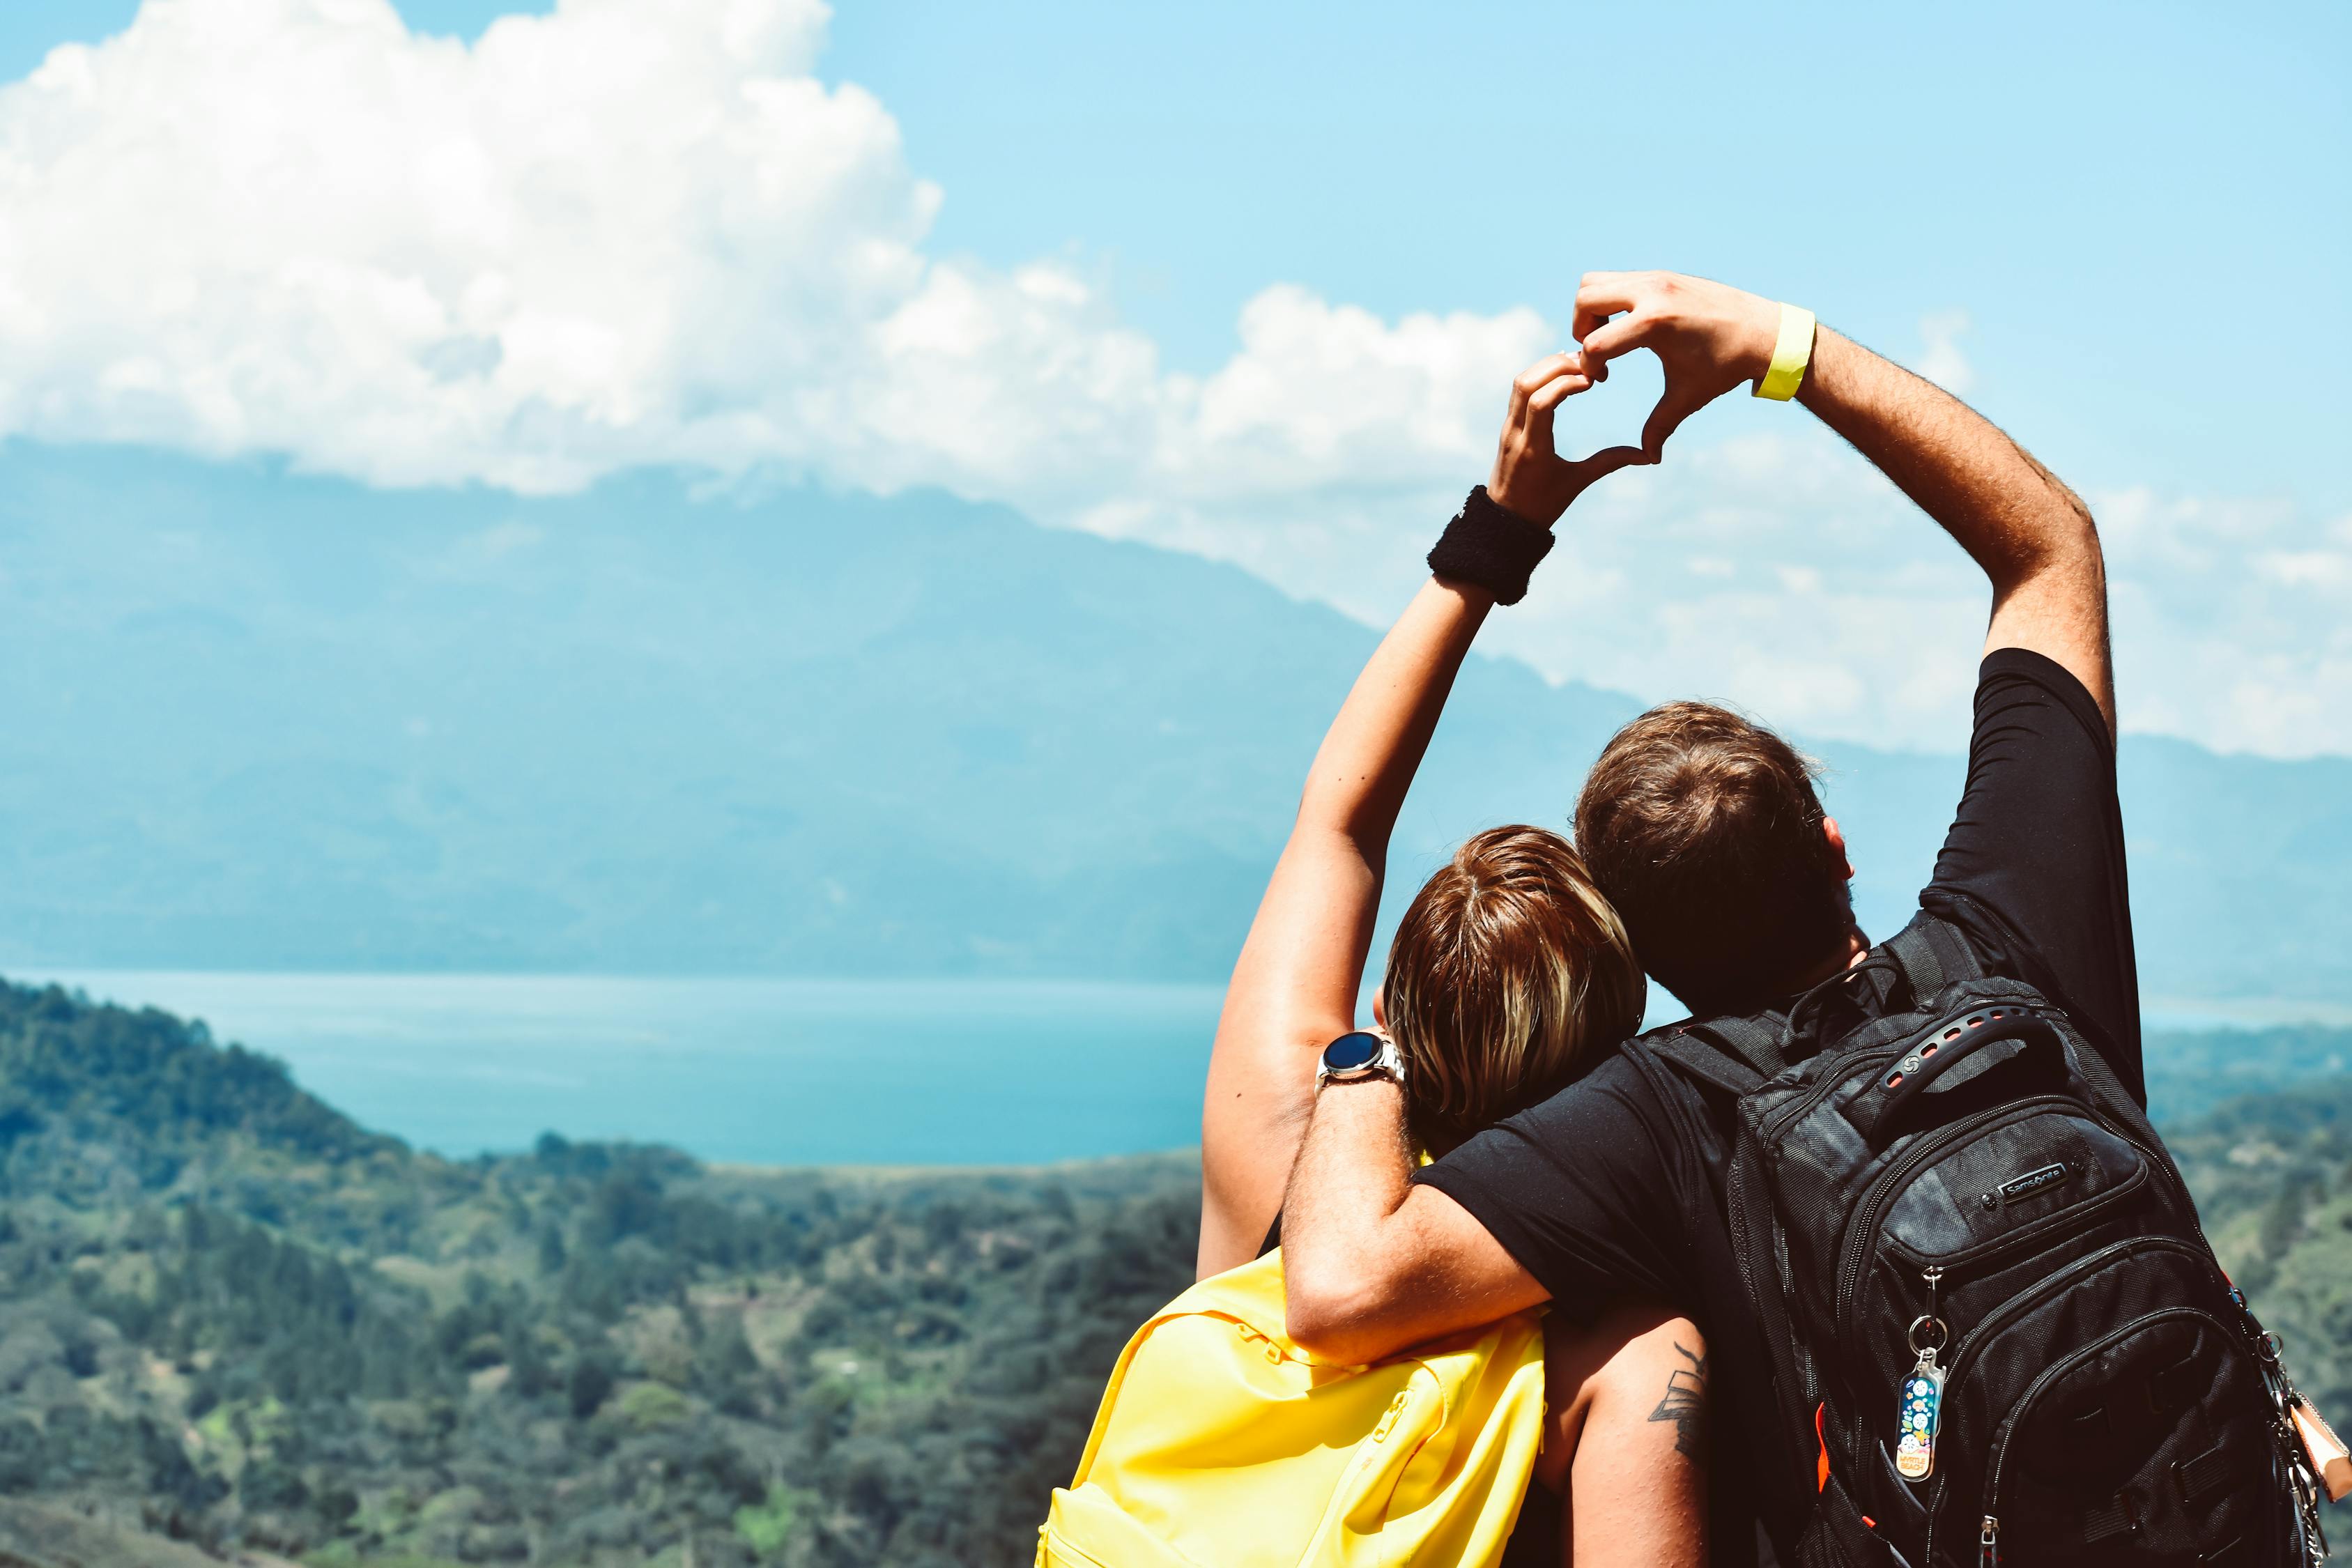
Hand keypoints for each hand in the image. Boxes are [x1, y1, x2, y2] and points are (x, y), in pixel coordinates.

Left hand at [1487, 351, 1649, 527]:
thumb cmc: (1543, 505)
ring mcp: (1508, 427)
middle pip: (1526, 383)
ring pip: (1519, 382)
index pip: (1541, 402)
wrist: (1506, 519)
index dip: (1566, 384)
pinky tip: (1562, 372)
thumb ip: (1610, 463)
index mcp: (1533, 449)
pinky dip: (1539, 374)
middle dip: (1557, 367)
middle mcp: (1515, 433)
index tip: (1593, 381)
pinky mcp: (1508, 424)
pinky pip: (1519, 390)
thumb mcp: (1577, 483)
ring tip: (1578, 363)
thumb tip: (1647, 456)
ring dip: (1547, 366)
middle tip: (1588, 365)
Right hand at [1572, 271, 1783, 458]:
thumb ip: (1660, 426)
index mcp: (1655, 322)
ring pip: (1595, 281)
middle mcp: (1652, 292)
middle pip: (1585, 298)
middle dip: (1580, 328)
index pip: (1595, 343)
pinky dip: (1610, 300)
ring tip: (1609, 337)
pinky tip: (1629, 326)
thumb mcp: (1689, 396)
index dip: (1589, 367)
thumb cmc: (1726, 366)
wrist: (1765, 333)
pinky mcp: (1663, 275)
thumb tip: (1650, 457)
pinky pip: (1618, 279)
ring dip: (1591, 310)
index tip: (1603, 381)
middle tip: (1597, 353)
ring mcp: (1657, 278)